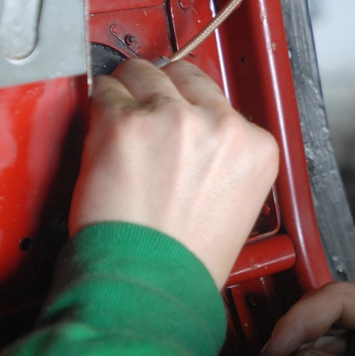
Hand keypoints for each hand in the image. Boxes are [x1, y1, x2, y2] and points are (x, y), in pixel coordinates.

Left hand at [70, 59, 278, 287]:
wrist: (151, 283)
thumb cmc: (187, 258)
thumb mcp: (237, 201)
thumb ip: (223, 155)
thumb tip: (193, 127)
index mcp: (256, 145)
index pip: (219, 97)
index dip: (191, 106)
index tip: (178, 116)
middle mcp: (219, 124)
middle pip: (183, 74)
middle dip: (161, 89)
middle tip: (144, 113)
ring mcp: (171, 118)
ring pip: (141, 73)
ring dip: (128, 91)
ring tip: (120, 121)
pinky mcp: (124, 123)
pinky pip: (103, 91)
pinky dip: (98, 106)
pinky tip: (102, 133)